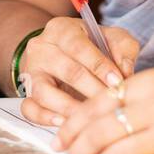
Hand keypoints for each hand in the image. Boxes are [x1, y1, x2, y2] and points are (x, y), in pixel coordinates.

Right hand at [18, 17, 139, 125]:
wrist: (62, 52)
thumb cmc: (92, 46)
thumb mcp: (111, 38)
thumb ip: (123, 49)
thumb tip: (126, 72)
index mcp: (62, 29)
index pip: (79, 47)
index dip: (99, 66)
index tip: (118, 82)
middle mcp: (41, 48)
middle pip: (66, 71)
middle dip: (92, 89)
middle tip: (110, 102)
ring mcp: (31, 72)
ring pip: (44, 92)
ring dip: (70, 108)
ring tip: (91, 118)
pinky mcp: (27, 92)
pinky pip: (30, 108)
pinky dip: (45, 118)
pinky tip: (65, 123)